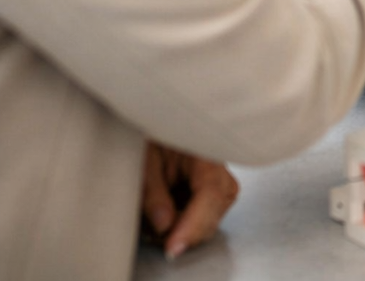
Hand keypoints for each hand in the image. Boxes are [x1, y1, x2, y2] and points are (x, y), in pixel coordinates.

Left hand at [140, 142, 238, 260]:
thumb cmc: (151, 131)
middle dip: (184, 228)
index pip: (211, 193)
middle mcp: (219, 163)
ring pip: (211, 216)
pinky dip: (184, 219)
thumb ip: (153, 192)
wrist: (156, 119)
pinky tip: (167, 207)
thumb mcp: (143, 159)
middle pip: (214, 210)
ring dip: (183, 224)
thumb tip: (164, 225)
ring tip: (155, 210)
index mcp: (205, 149)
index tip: (173, 247)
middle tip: (150, 223)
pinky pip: (205, 213)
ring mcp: (220, 176)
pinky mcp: (214, 186)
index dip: (193, 225)